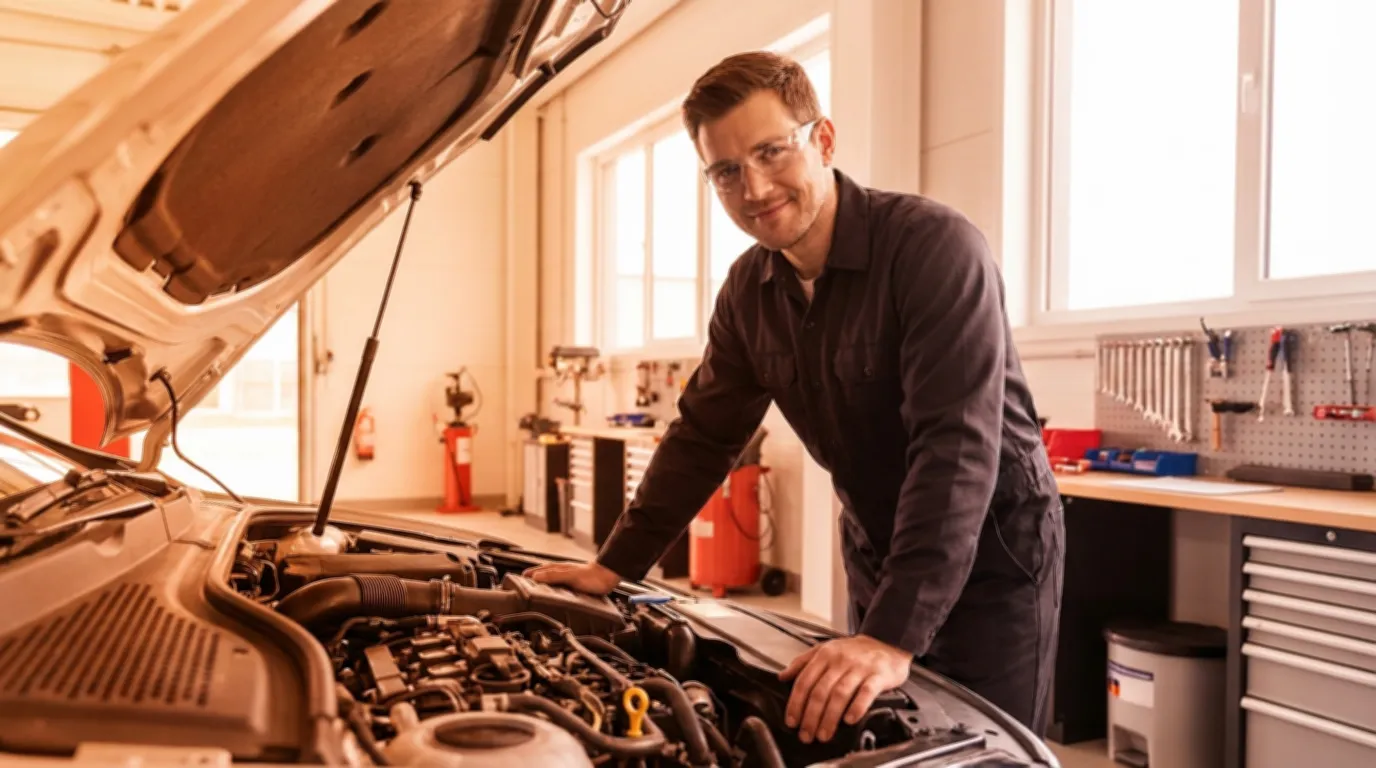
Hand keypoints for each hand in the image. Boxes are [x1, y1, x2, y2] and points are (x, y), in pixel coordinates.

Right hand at [523, 561, 620, 595]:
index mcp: (559, 568)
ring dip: (544, 582)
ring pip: (552, 579)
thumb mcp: (571, 576)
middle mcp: (563, 572)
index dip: (530, 573)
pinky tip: (555, 593)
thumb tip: (536, 577)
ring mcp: (569, 577)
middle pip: (544, 573)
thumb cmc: (593, 576)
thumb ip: (554, 576)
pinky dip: (554, 588)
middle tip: (524, 582)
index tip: (519, 578)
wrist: (609, 577)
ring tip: (536, 588)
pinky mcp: (575, 584)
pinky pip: (560, 585)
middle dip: (534, 577)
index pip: (540, 570)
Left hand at [779, 634, 911, 743]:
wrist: (886, 642)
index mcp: (825, 655)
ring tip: (824, 734)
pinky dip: (857, 707)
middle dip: (811, 716)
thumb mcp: (825, 649)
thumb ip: (803, 662)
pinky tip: (850, 720)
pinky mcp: (878, 675)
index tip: (792, 721)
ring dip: (830, 717)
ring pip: (840, 694)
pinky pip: (866, 692)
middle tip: (806, 734)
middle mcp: (840, 660)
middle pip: (820, 691)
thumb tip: (782, 676)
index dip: (796, 703)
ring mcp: (860, 667)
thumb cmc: (854, 651)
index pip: (805, 681)